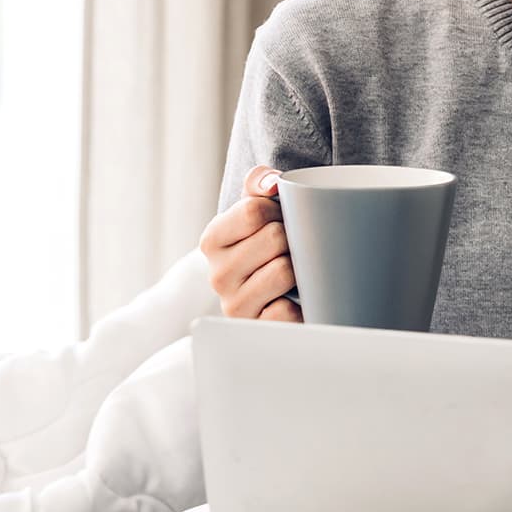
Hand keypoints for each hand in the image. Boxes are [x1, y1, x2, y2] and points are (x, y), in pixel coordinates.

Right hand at [199, 165, 301, 321]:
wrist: (265, 297)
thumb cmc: (264, 246)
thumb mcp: (255, 210)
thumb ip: (260, 183)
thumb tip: (273, 183)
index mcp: (212, 240)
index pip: (254, 211)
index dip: (278, 210)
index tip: (280, 219)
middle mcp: (217, 274)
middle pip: (274, 238)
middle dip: (292, 238)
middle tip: (290, 248)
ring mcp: (234, 305)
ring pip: (283, 271)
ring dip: (298, 268)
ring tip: (293, 271)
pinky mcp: (256, 329)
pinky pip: (288, 309)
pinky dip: (299, 303)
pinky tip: (294, 299)